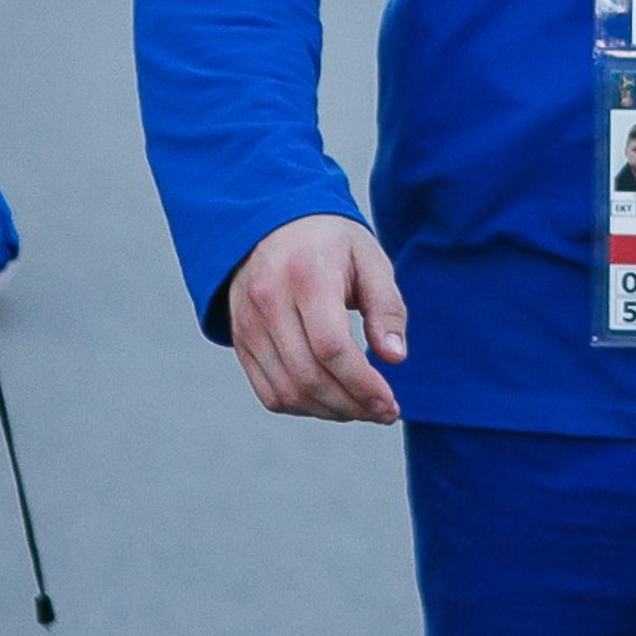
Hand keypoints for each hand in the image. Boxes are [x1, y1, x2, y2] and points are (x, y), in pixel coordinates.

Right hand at [226, 214, 407, 423]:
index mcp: (306, 274)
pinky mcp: (240, 340)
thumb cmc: (332, 242)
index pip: (331, 347)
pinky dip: (302, 407)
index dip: (363, 384)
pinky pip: (269, 392)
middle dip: (351, 405)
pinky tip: (330, 401)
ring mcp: (248, 323)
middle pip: (308, 376)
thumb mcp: (370, 259)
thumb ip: (386, 307)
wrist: (273, 223)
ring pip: (287, 392)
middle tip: (383, 411)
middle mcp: (269, 300)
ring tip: (361, 408)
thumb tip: (395, 357)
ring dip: (329, 412)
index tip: (390, 402)